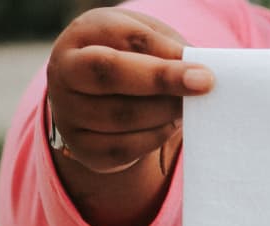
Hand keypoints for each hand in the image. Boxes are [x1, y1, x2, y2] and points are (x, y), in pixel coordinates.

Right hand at [46, 8, 213, 174]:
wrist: (93, 101)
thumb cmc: (129, 62)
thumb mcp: (144, 43)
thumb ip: (167, 48)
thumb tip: (199, 68)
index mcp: (82, 34)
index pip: (123, 38)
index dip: (164, 56)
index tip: (205, 73)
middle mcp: (65, 70)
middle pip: (111, 73)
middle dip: (161, 80)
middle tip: (203, 86)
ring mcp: (69, 112)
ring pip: (122, 115)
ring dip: (165, 113)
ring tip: (186, 107)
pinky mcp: (83, 148)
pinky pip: (124, 147)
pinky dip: (155, 137)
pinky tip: (169, 126)